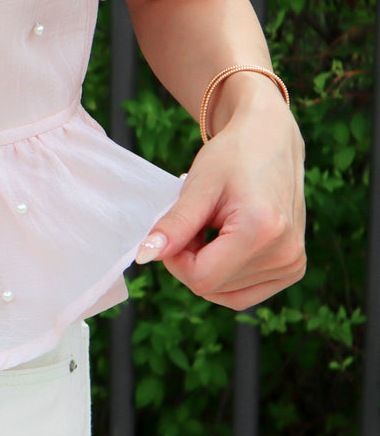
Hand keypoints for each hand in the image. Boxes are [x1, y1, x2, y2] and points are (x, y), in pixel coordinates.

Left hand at [134, 93, 306, 309]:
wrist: (270, 141)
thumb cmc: (232, 157)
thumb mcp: (197, 188)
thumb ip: (173, 226)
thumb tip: (144, 257)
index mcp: (263, 231)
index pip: (200, 278)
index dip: (175, 259)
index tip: (176, 228)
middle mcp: (285, 255)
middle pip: (210, 287)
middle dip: (191, 260)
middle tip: (198, 222)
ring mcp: (292, 265)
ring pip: (224, 293)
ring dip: (207, 266)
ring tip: (213, 227)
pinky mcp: (292, 269)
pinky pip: (242, 293)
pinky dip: (224, 274)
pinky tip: (225, 242)